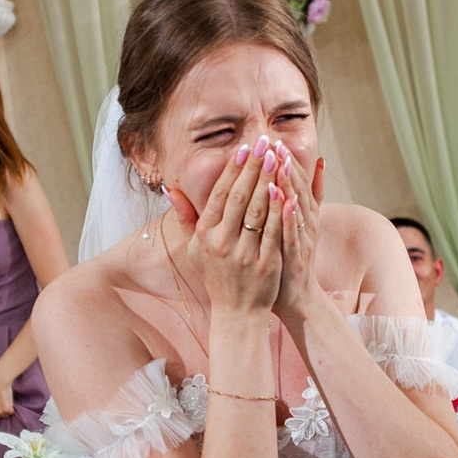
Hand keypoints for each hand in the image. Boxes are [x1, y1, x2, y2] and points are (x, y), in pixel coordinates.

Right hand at [169, 134, 282, 318]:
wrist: (236, 314)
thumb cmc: (215, 276)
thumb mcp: (194, 249)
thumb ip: (185, 217)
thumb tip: (170, 188)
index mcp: (205, 236)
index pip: (221, 195)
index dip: (233, 170)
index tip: (244, 149)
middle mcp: (222, 243)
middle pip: (240, 198)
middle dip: (253, 168)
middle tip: (264, 144)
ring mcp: (244, 254)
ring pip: (258, 211)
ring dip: (269, 181)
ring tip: (278, 158)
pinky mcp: (266, 264)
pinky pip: (274, 232)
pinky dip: (280, 210)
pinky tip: (287, 190)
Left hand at [270, 150, 325, 320]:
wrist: (296, 297)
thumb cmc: (289, 258)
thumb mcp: (299, 223)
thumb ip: (309, 194)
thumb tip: (321, 161)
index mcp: (303, 213)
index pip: (294, 180)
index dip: (285, 160)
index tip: (271, 140)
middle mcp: (306, 222)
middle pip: (297, 188)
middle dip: (285, 164)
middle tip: (273, 143)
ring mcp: (303, 239)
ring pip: (297, 206)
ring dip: (289, 184)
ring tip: (279, 162)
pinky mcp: (298, 256)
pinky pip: (293, 233)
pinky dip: (289, 216)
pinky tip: (283, 201)